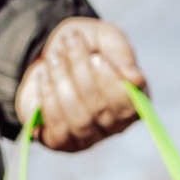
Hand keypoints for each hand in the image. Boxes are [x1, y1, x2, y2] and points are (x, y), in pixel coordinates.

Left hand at [15, 18, 146, 151]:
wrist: (51, 54)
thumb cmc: (86, 47)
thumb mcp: (105, 37)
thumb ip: (122, 53)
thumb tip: (135, 80)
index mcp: (133, 101)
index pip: (130, 106)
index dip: (111, 84)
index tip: (97, 58)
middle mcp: (114, 126)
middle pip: (100, 109)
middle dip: (80, 71)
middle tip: (70, 42)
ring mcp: (88, 138)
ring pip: (78, 120)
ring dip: (61, 82)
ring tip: (54, 57)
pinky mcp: (62, 142)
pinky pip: (57, 130)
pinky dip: (48, 98)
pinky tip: (44, 77)